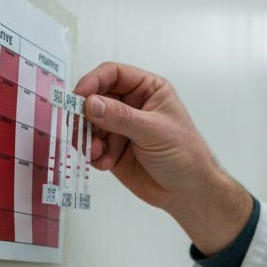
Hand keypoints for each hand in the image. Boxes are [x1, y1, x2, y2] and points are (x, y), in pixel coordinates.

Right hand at [73, 61, 251, 252]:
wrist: (188, 192)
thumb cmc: (184, 155)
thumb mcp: (154, 131)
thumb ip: (121, 117)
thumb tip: (90, 103)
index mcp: (148, 89)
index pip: (113, 74)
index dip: (93, 82)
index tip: (78, 97)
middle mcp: (132, 104)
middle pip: (95, 98)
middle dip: (85, 115)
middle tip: (80, 130)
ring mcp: (120, 127)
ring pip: (89, 123)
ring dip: (88, 137)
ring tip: (98, 153)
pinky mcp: (112, 149)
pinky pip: (92, 145)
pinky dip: (93, 153)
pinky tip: (105, 163)